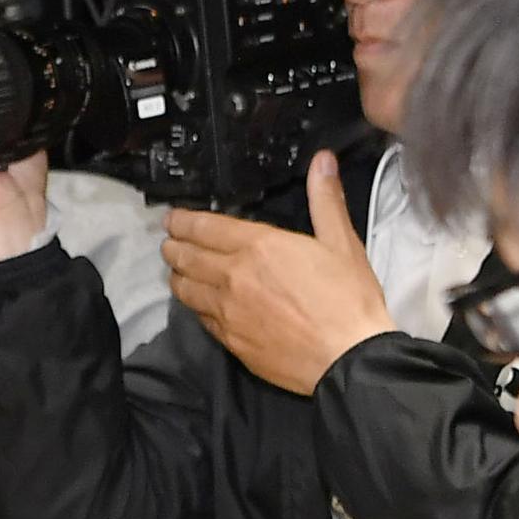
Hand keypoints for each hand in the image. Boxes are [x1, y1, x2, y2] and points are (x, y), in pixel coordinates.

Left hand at [162, 149, 396, 394]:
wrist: (348, 358)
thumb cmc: (348, 299)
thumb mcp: (342, 243)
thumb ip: (325, 200)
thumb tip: (322, 160)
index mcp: (258, 247)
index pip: (204, 227)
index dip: (183, 220)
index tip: (173, 218)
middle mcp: (233, 277)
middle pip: (186, 257)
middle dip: (174, 246)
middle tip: (170, 241)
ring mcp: (227, 311)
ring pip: (184, 289)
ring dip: (178, 275)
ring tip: (177, 269)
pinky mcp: (229, 340)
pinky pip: (199, 317)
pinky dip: (194, 305)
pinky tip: (199, 302)